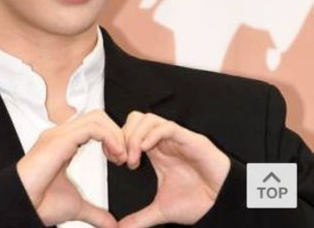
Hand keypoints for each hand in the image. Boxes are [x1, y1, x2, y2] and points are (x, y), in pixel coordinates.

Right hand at [16, 109, 125, 226]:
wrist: (22, 207)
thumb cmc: (41, 204)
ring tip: (121, 156)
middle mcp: (62, 134)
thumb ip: (95, 212)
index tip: (120, 159)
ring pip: (96, 117)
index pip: (94, 124)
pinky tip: (115, 155)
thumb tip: (111, 224)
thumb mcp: (76, 206)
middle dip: (116, 132)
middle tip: (125, 157)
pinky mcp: (60, 140)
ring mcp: (60, 134)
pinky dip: (109, 137)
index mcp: (64, 143)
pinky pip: (92, 127)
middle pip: (98, 116)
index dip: (112, 137)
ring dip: (115, 134)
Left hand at [118, 112, 230, 226]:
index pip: (131, 131)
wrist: (222, 203)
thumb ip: (141, 218)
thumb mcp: (162, 210)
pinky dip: (152, 134)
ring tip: (133, 158)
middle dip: (124, 135)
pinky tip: (144, 150)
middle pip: (136, 119)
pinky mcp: (190, 139)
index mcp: (156, 152)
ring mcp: (176, 139)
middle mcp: (164, 142)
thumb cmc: (199, 201)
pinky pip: (167, 127)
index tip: (115, 160)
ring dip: (135, 135)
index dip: (119, 140)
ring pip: (149, 119)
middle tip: (122, 158)